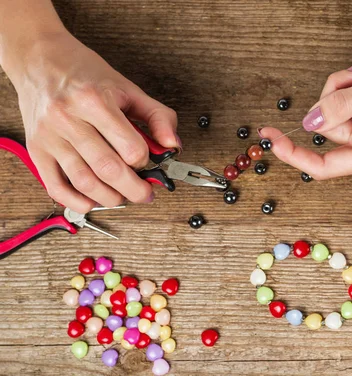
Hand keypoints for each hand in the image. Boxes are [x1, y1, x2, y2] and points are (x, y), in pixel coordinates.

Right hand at [12, 32, 179, 211]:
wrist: (40, 59)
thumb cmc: (86, 73)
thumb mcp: (128, 88)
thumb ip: (158, 117)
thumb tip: (173, 145)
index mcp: (95, 101)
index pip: (131, 148)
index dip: (145, 161)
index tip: (148, 162)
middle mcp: (69, 119)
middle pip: (109, 169)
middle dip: (134, 189)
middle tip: (144, 193)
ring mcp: (50, 136)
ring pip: (84, 182)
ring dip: (110, 198)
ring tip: (123, 197)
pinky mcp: (36, 149)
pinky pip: (55, 186)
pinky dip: (76, 202)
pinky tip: (92, 202)